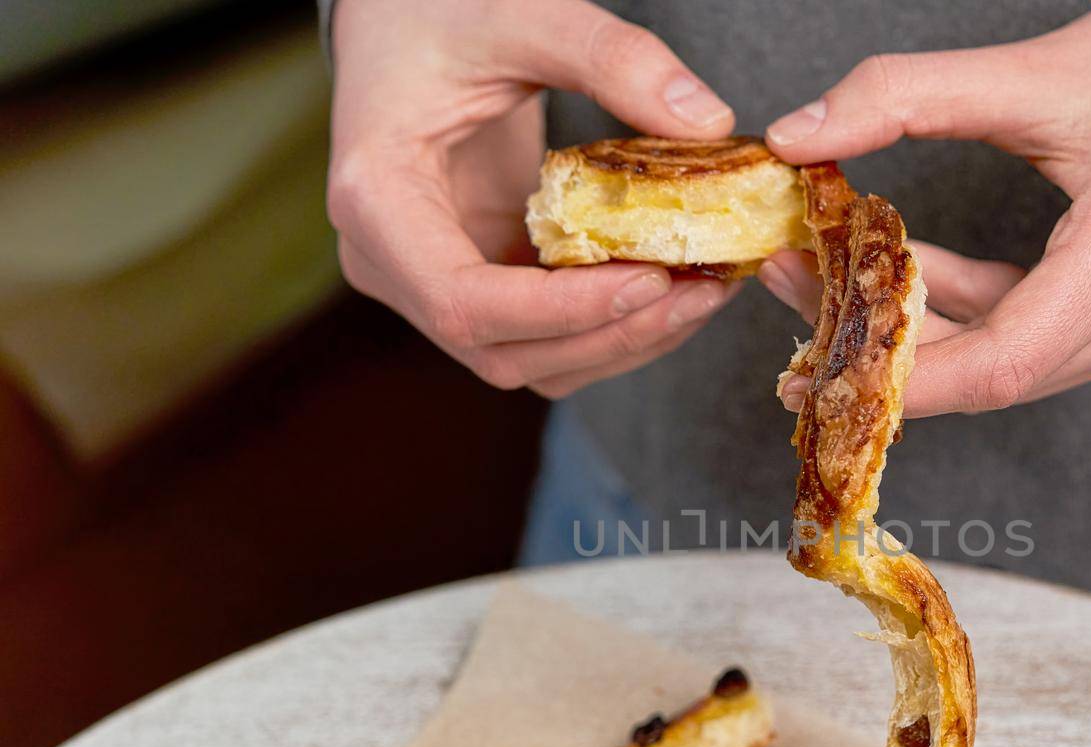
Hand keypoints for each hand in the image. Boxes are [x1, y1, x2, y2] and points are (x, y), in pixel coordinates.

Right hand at [327, 0, 742, 396]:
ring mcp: (431, 285)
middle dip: (611, 334)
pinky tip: (674, 287)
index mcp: (377, 202)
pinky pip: (545, 337)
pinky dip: (611, 326)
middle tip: (702, 291)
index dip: (562, 312)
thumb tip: (707, 122)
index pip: (464, 303)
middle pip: (504, 352)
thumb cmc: (441, 12)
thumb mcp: (522, 14)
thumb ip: (611, 58)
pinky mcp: (476, 287)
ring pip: (531, 361)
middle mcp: (392, 265)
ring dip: (622, 342)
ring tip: (703, 292)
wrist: (402, 22)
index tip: (652, 282)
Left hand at [759, 0, 1090, 416]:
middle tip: (791, 296)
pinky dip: (955, 312)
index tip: (810, 363)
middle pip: (990, 375)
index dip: (900, 376)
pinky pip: (1022, 339)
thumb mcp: (1033, 69)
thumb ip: (907, 95)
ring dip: (911, 331)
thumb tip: (798, 135)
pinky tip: (896, 270)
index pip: (1000, 363)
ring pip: (1001, 365)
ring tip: (820, 277)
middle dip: (883, 349)